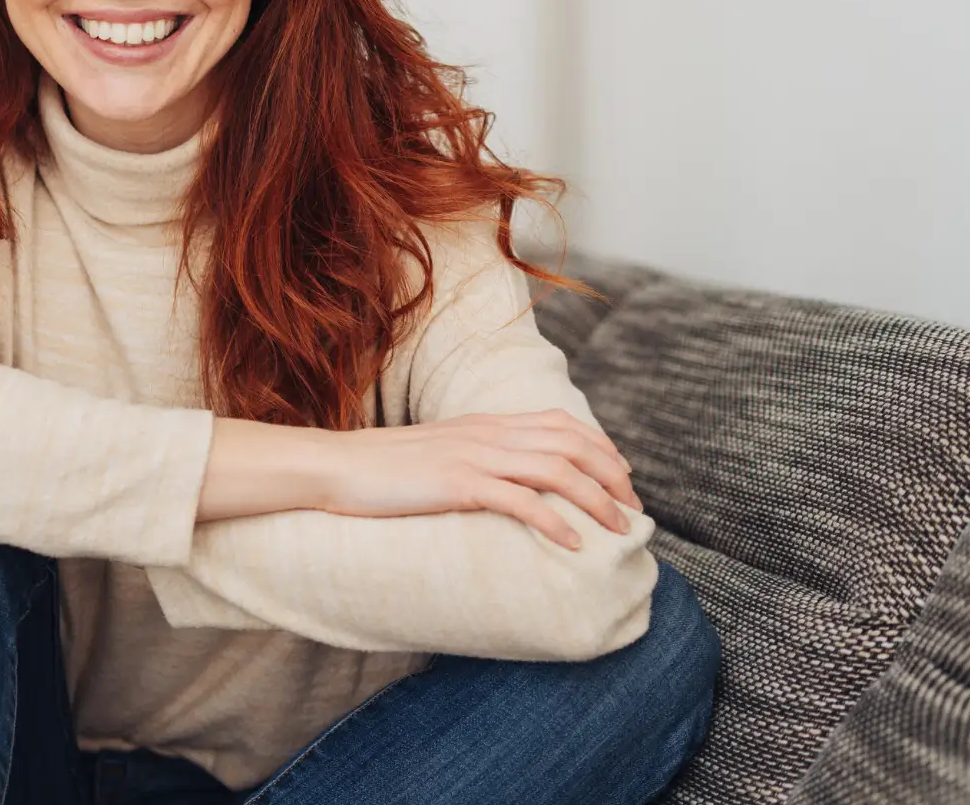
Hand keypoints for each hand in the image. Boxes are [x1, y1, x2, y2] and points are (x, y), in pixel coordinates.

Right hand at [317, 409, 643, 549]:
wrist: (335, 466)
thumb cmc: (380, 469)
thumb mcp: (437, 452)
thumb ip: (473, 455)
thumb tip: (503, 478)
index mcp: (483, 423)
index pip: (561, 423)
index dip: (601, 448)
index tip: (622, 478)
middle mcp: (486, 433)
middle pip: (570, 444)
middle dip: (612, 476)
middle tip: (634, 511)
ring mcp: (472, 457)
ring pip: (556, 469)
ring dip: (596, 500)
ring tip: (619, 530)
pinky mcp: (456, 484)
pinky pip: (519, 500)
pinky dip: (554, 523)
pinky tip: (574, 545)